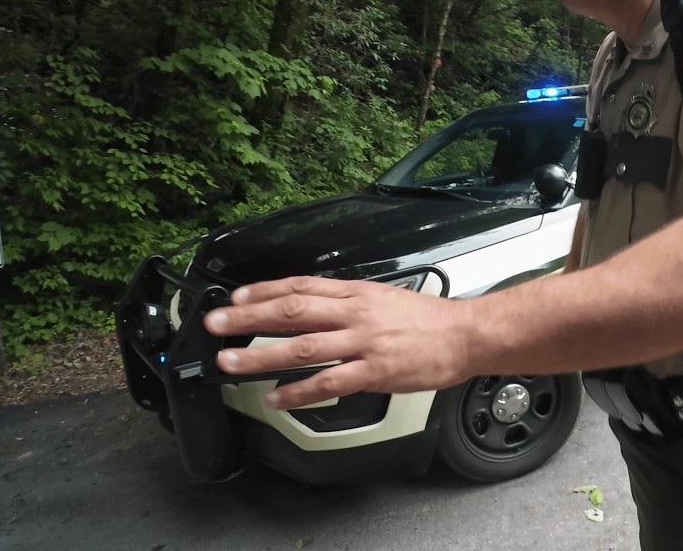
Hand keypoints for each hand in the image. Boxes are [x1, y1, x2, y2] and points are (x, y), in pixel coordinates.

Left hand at [203, 276, 473, 408]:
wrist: (465, 335)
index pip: (301, 286)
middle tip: (217, 325)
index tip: (235, 298)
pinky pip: (329, 382)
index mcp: (357, 293)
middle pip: (292, 311)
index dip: (264, 291)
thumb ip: (349, 303)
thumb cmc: (429, 320)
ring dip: (262, 355)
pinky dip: (299, 391)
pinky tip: (277, 396)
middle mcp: (355, 313)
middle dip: (248, 318)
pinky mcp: (375, 372)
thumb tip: (314, 308)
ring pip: (303, 347)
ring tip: (232, 362)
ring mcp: (364, 343)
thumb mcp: (384, 297)